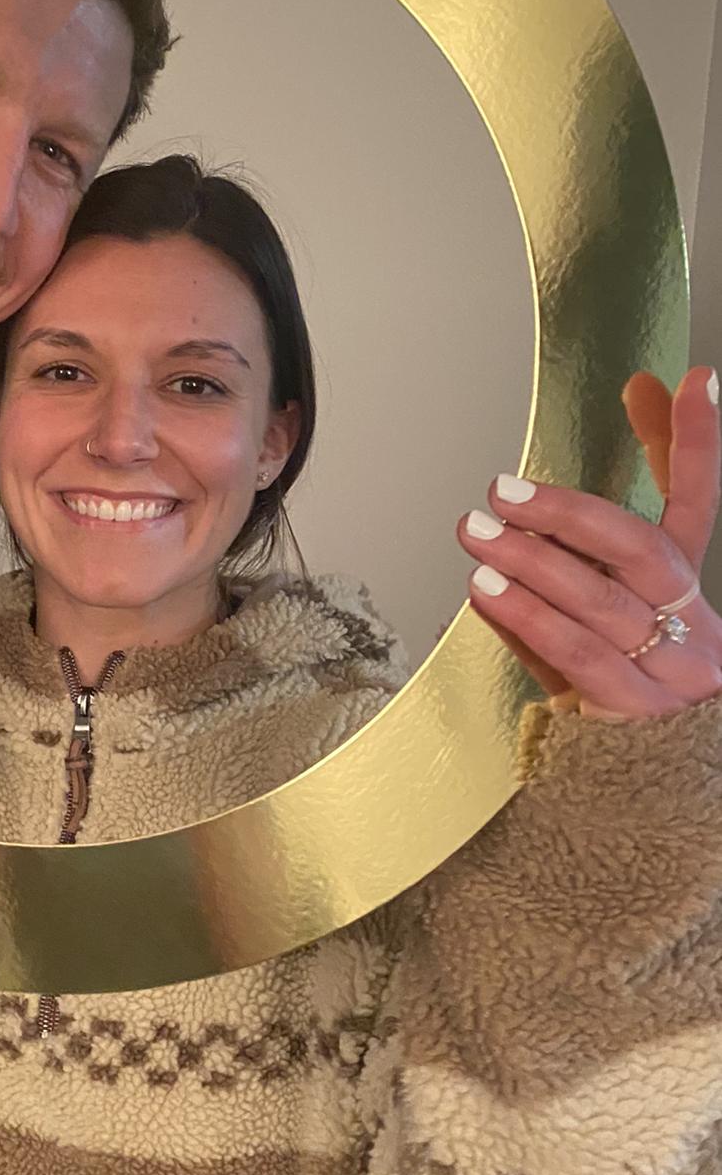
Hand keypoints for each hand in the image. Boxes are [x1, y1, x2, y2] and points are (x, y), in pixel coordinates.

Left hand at [457, 365, 721, 719]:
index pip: (699, 502)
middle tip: (503, 487)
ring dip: (531, 561)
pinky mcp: (636, 718)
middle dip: (570, 512)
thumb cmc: (623, 691)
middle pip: (641, 550)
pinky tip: (485, 594)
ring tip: (475, 532)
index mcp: (690, 595)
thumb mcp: (606, 616)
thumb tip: (526, 498)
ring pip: (602, 602)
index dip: (699, 441)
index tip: (694, 379)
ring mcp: (671, 673)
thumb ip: (579, 555)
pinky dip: (527, 619)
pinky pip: (578, 657)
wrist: (662, 796)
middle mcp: (693, 627)